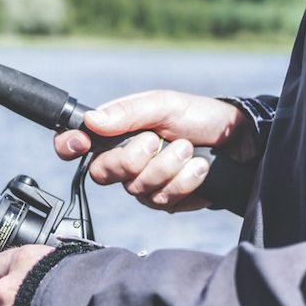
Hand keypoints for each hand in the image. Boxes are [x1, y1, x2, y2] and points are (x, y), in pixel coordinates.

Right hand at [54, 90, 245, 211]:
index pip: (75, 141)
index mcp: (115, 131)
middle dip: (134, 158)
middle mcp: (122, 160)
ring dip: (168, 167)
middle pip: (102, 172)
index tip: (81, 143)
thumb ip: (128, 113)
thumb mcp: (164, 104)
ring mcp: (142, 183)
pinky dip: (184, 182)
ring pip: (136, 188)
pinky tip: (199, 169)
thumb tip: (92, 121)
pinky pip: (162, 201)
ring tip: (190, 150)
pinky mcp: (164, 201)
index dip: (68, 144)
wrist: (237, 141)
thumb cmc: (198, 116)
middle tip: (158, 140)